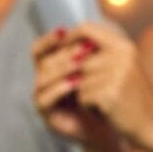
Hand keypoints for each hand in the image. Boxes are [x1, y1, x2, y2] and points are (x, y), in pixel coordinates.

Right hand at [32, 26, 114, 146]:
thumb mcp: (99, 69)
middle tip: (83, 50)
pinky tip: (76, 83)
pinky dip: (59, 89)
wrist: (111, 125)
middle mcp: (43, 82)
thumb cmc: (105, 94)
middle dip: (63, 54)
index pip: (40, 48)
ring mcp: (43, 98)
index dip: (49, 39)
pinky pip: (44, 99)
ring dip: (62, 69)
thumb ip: (90, 50)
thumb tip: (87, 26)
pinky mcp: (46, 115)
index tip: (65, 32)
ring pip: (42, 78)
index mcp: (52, 68)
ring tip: (82, 64)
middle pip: (42, 61)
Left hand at [36, 24, 152, 151]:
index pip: (87, 29)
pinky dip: (88, 107)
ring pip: (77, 80)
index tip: (59, 50)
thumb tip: (63, 43)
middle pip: (77, 60)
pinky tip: (105, 112)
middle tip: (93, 92)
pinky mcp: (109, 93)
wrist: (152, 126)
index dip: (69, 37)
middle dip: (76, 78)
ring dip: (84, 95)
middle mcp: (121, 56)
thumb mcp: (121, 69)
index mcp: (124, 46)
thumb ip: (99, 55)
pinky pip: (82, 97)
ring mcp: (116, 74)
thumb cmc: (133, 99)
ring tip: (104, 102)